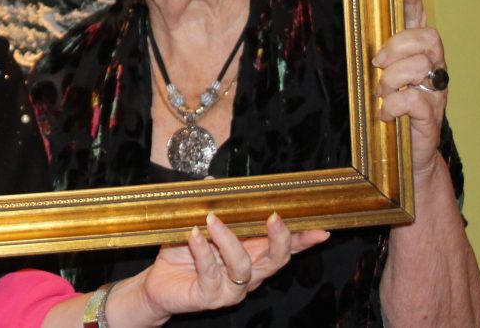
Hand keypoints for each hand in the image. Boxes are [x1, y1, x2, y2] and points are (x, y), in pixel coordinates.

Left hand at [129, 213, 328, 321]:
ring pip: (243, 266)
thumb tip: (214, 182)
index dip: (303, 239)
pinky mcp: (209, 297)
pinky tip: (194, 235)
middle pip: (275, 260)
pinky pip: (211, 273)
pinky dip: (203, 252)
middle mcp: (248, 274)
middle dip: (280, 239)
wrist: (159, 282)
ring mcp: (230, 288)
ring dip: (230, 240)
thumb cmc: (184, 251)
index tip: (320, 228)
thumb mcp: (200, 224)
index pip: (283, 247)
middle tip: (273, 217)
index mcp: (251, 254)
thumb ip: (214, 206)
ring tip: (213, 220)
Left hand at [373, 0, 446, 177]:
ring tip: (381, 93)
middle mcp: (433, 70)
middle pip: (428, 37)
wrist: (405, 160)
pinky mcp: (432, 118)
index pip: (419, 21)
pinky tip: (384, 113)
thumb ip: (375, 59)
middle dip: (398, 45)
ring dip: (393, 78)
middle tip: (377, 63)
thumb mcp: (378, 80)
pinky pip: (416, 99)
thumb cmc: (389, 114)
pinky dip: (395, 104)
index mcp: (417, 57)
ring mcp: (436, 93)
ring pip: (422, 66)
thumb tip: (356, 39)